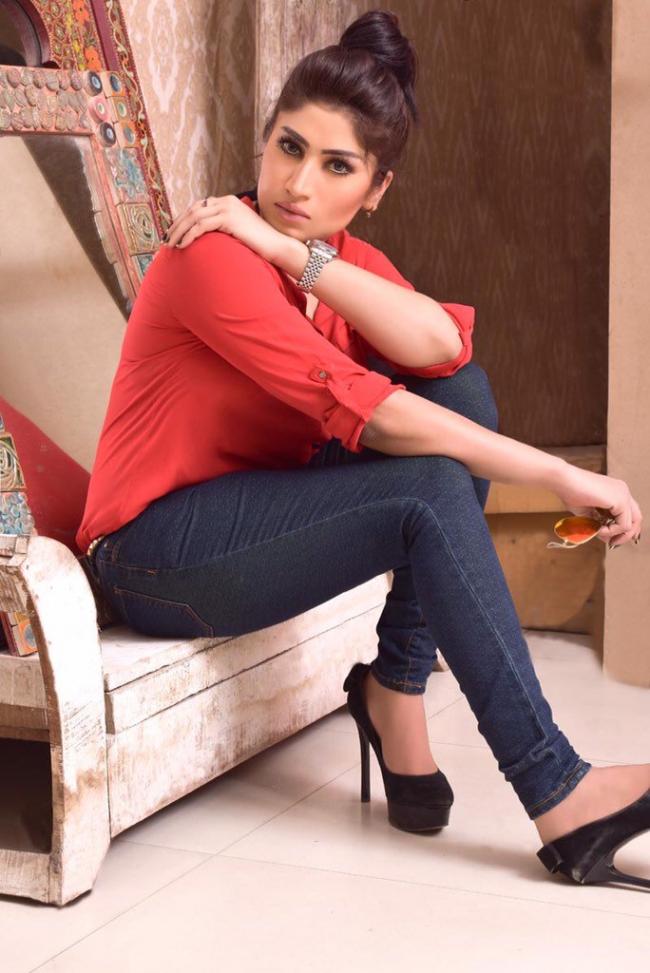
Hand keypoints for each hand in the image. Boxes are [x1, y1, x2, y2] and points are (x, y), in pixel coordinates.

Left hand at [163, 194, 284, 263]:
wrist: (276, 245)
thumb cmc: (259, 244)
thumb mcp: (237, 232)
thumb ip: (222, 228)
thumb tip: (204, 237)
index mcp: (227, 201)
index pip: (198, 207)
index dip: (183, 220)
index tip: (173, 233)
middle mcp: (226, 201)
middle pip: (193, 210)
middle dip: (176, 225)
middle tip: (166, 240)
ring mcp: (227, 208)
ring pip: (194, 217)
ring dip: (179, 232)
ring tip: (171, 245)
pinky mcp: (228, 218)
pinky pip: (201, 226)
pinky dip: (189, 235)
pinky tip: (183, 245)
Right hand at [554, 464, 641, 548]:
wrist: (563, 480)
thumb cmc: (570, 493)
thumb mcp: (588, 513)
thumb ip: (599, 524)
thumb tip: (608, 539)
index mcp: (616, 491)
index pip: (629, 514)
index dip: (623, 529)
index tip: (611, 539)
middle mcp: (623, 491)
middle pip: (636, 519)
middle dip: (626, 535)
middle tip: (613, 543)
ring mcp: (623, 494)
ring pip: (632, 523)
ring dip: (616, 534)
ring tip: (599, 533)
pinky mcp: (620, 500)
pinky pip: (624, 524)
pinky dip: (612, 531)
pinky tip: (599, 529)